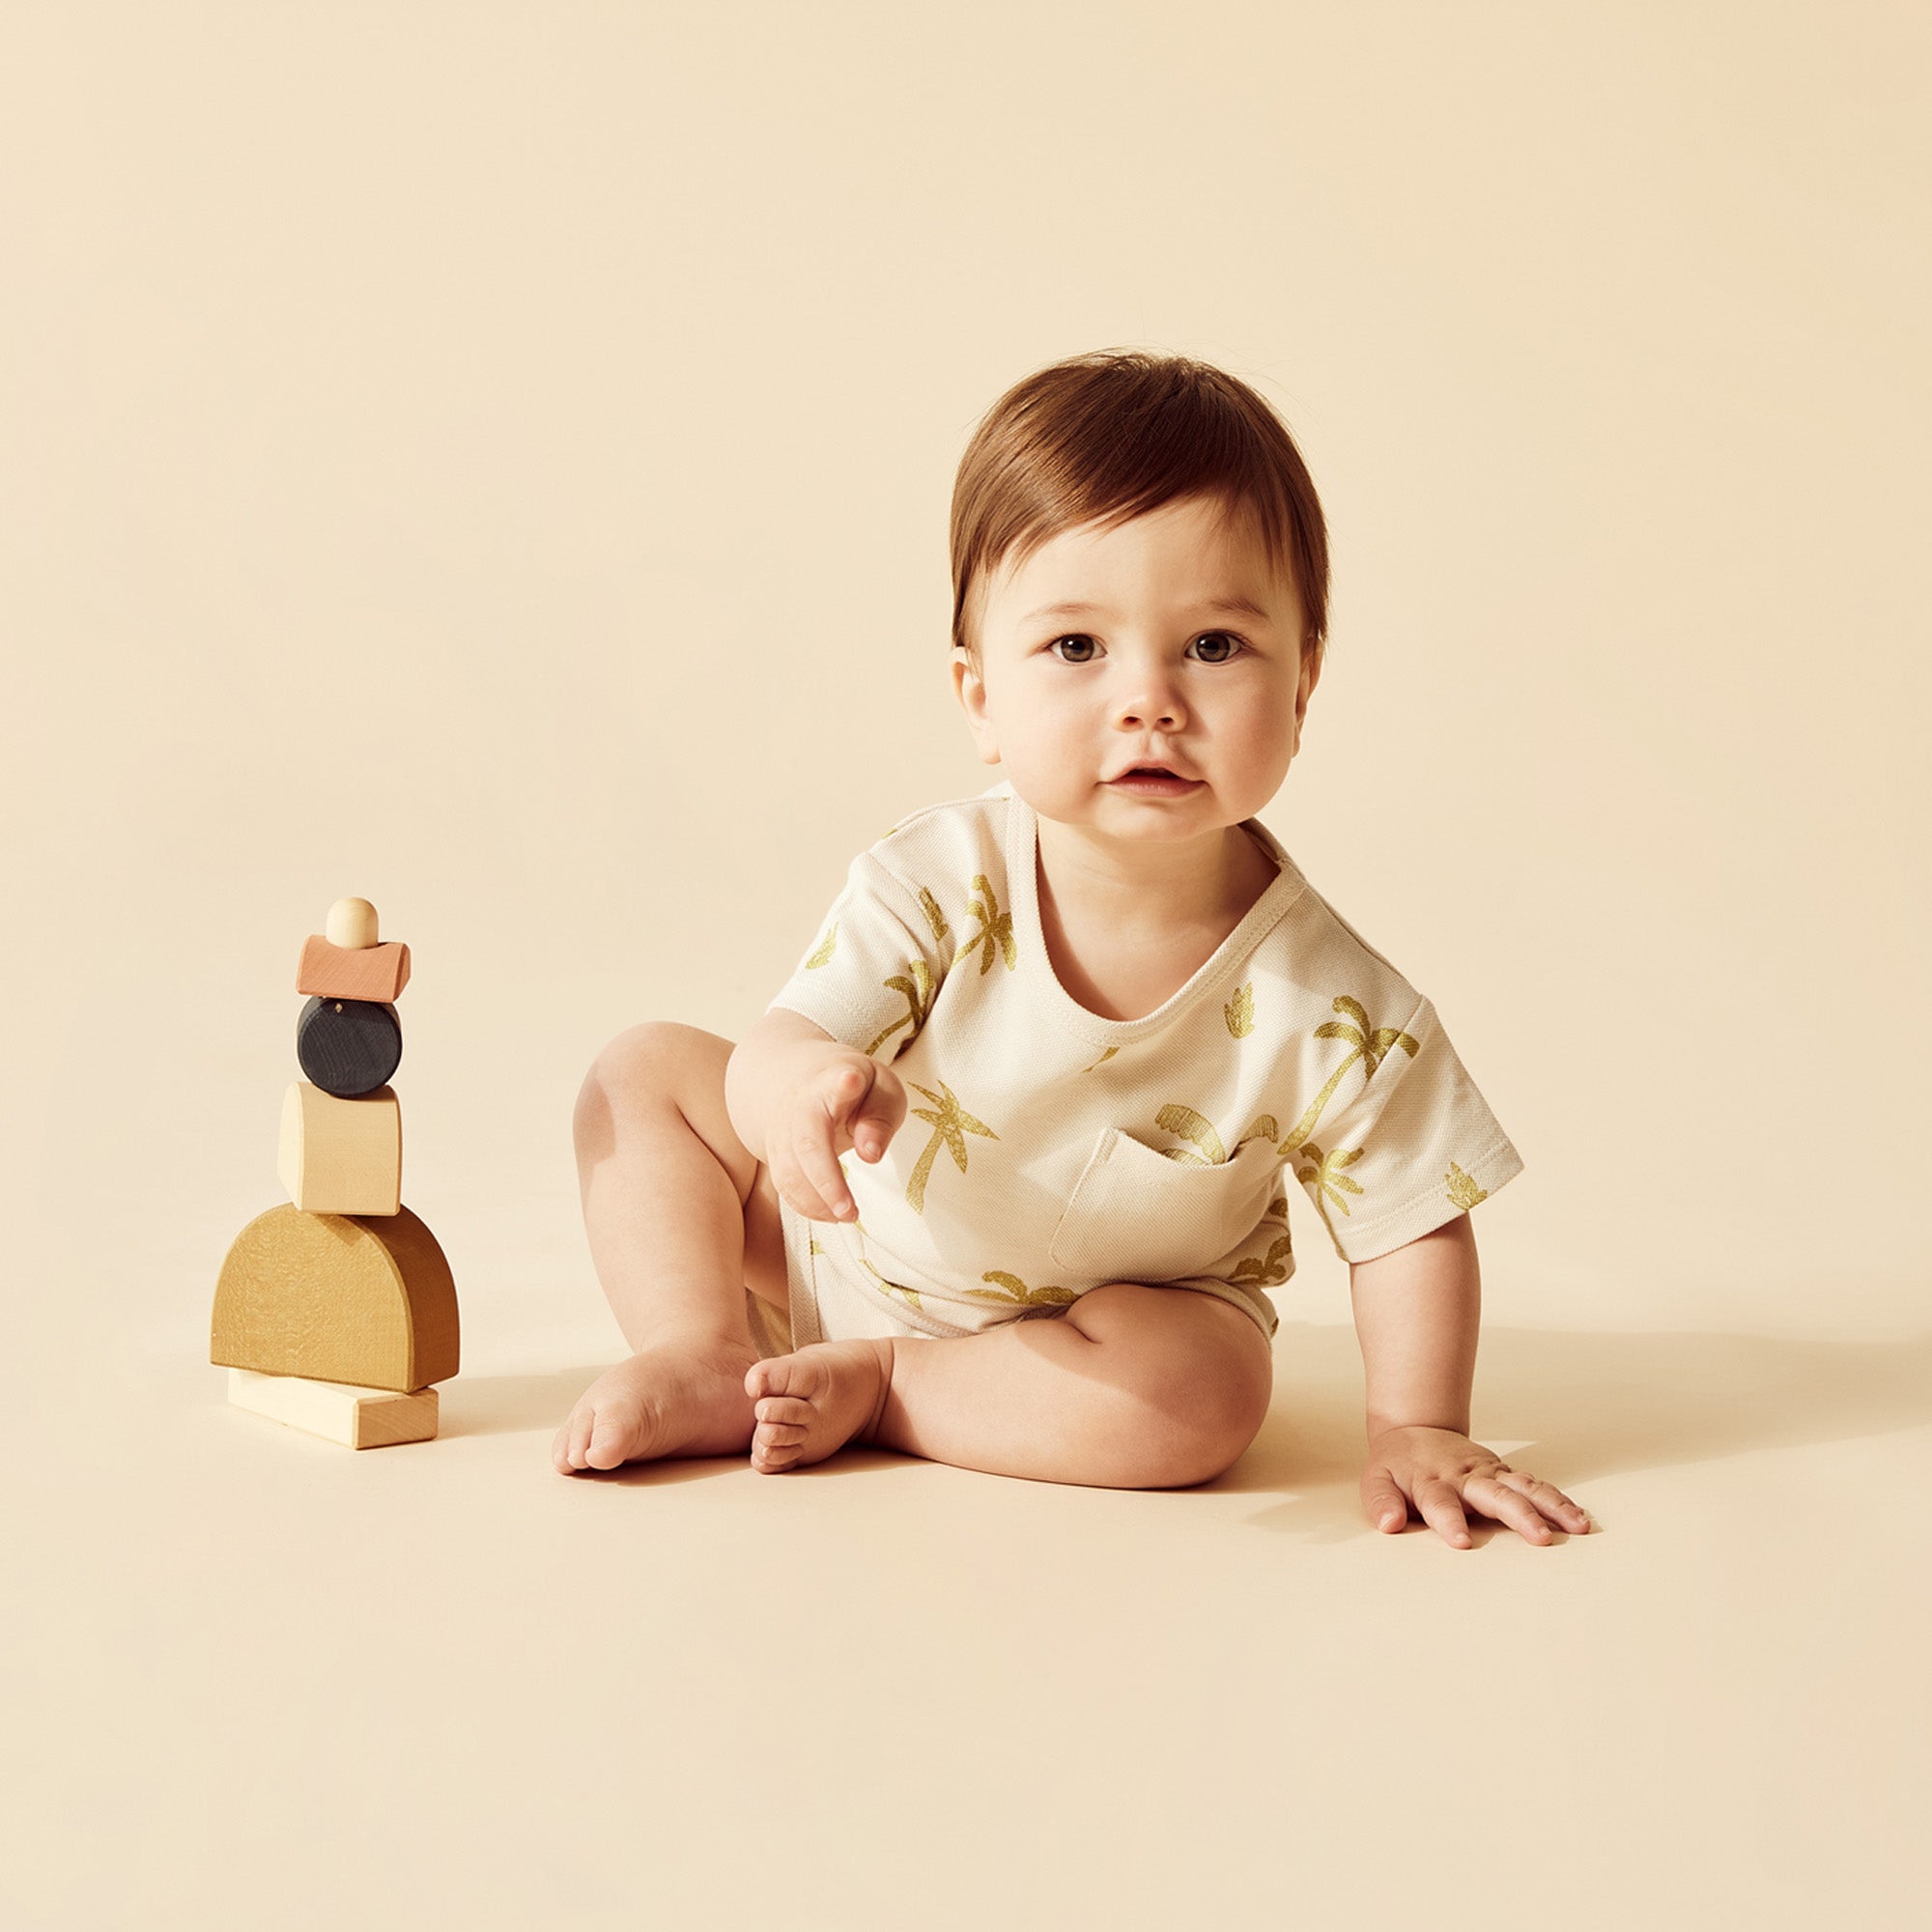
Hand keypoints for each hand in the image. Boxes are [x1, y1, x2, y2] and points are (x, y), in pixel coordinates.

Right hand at [768, 1050, 906, 1222]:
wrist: (806, 1083)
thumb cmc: (856, 1091)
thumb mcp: (882, 1092)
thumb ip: (880, 1118)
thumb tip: (869, 1154)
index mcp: (833, 1082)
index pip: (834, 1082)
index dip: (842, 1083)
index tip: (850, 1079)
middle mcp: (800, 1105)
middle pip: (806, 1143)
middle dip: (827, 1181)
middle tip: (850, 1212)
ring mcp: (782, 1130)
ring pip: (789, 1172)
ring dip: (817, 1203)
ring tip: (848, 1217)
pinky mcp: (774, 1154)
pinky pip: (785, 1186)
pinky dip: (808, 1207)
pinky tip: (831, 1215)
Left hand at [1362, 1425, 1590, 1547]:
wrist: (1415, 1429)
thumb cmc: (1397, 1465)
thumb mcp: (1376, 1479)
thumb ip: (1381, 1501)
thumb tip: (1388, 1523)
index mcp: (1430, 1482)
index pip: (1440, 1503)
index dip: (1449, 1521)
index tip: (1460, 1541)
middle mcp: (1465, 1477)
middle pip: (1494, 1495)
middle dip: (1518, 1516)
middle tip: (1540, 1537)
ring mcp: (1489, 1473)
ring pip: (1524, 1487)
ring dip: (1551, 1506)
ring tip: (1577, 1525)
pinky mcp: (1505, 1474)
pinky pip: (1534, 1486)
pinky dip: (1557, 1500)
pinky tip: (1579, 1517)